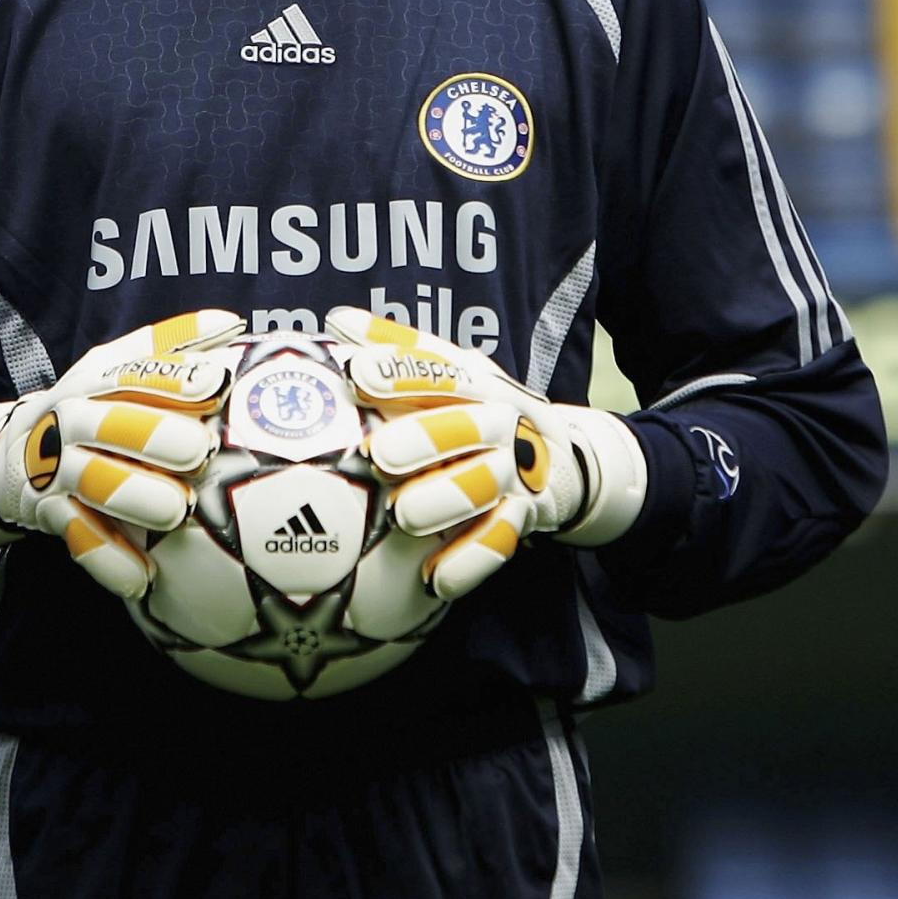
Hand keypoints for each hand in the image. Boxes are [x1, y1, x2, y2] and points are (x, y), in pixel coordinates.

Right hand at [0, 310, 246, 596]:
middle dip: (157, 436)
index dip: (175, 378)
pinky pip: (79, 537)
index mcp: (97, 380)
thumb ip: (170, 345)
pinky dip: (109, 558)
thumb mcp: (116, 367)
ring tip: (176, 510)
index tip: (217, 383)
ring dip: (137, 496)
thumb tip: (228, 321)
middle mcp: (75, 419)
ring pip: (96, 481)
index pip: (134, 373)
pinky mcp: (52, 513)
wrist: (16, 455)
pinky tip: (142, 575)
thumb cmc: (90, 408)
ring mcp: (60, 468)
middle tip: (202, 451)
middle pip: (114, 424)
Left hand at [322, 307, 647, 600]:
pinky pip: (498, 541)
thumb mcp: (451, 370)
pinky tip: (434, 578)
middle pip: (465, 425)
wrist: (559, 457)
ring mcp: (514, 471)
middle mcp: (499, 422)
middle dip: (425, 438)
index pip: (438, 371)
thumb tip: (338, 320)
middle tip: (380, 454)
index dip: (399, 372)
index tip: (358, 375)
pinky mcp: (523, 516)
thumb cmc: (480, 409)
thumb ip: (398, 349)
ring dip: (444, 500)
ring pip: (482, 485)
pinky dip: (469, 560)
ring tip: (403, 515)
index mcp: (475, 382)